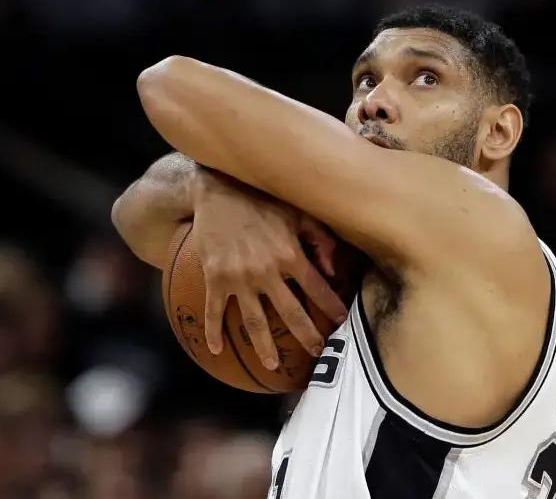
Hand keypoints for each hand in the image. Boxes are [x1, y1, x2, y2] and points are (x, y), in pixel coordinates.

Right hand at [190, 167, 347, 368]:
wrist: (218, 189)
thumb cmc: (263, 200)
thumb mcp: (298, 213)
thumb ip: (321, 240)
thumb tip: (334, 270)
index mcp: (290, 254)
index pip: (318, 289)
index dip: (331, 307)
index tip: (341, 322)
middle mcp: (266, 271)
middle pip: (291, 313)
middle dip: (307, 336)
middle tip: (318, 353)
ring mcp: (239, 277)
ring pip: (254, 320)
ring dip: (264, 346)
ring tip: (272, 365)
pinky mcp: (215, 277)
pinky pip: (215, 310)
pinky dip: (214, 331)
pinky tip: (216, 349)